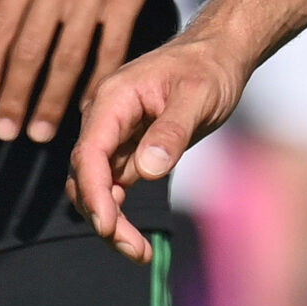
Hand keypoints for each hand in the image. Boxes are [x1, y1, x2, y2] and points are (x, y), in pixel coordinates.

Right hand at [68, 34, 248, 259]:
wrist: (219, 53)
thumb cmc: (210, 69)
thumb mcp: (198, 97)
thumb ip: (172, 131)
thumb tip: (148, 171)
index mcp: (113, 99)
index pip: (89, 153)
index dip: (94, 193)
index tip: (108, 227)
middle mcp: (105, 117)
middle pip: (87, 176)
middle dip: (104, 217)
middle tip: (136, 251)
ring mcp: (114, 134)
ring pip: (97, 186)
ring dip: (111, 221)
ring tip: (140, 252)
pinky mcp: (127, 147)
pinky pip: (114, 185)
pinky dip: (121, 212)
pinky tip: (138, 238)